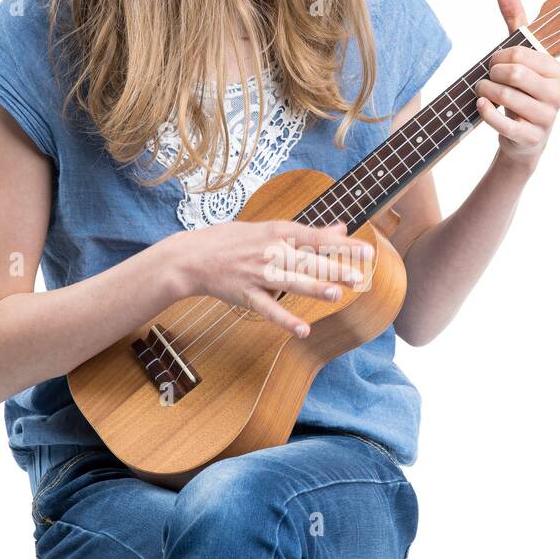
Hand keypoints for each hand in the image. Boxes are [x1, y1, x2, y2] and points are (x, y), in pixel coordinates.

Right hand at [174, 219, 371, 337]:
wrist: (192, 257)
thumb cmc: (233, 240)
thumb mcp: (269, 228)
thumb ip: (307, 232)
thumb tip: (340, 228)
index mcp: (278, 231)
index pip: (316, 238)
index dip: (343, 245)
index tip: (368, 251)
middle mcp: (270, 251)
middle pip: (307, 261)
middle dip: (334, 269)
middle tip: (360, 278)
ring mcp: (257, 274)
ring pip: (290, 282)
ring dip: (313, 288)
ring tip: (337, 294)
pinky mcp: (245, 295)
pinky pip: (268, 309)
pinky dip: (284, 320)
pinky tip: (302, 330)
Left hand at [474, 0, 559, 167]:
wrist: (524, 137)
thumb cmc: (523, 91)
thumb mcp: (522, 56)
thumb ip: (516, 21)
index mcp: (559, 72)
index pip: (522, 54)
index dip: (500, 56)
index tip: (494, 62)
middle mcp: (558, 94)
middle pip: (514, 74)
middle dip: (492, 74)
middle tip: (487, 77)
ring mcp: (546, 118)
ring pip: (506, 96)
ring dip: (485, 91)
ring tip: (482, 91)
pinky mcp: (531, 138)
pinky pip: (503, 122)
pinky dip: (486, 111)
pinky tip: (481, 105)